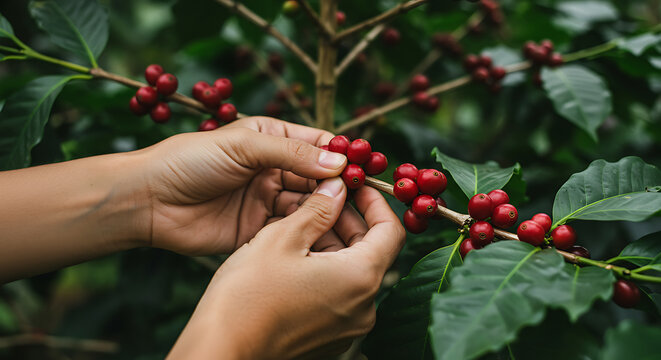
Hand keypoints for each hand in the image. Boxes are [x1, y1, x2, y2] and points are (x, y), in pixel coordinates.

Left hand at [141, 117, 346, 254]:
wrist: (149, 201)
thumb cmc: (191, 161)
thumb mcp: (244, 146)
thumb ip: (293, 153)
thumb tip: (340, 161)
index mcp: (272, 139)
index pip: (319, 144)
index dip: (344, 155)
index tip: (367, 168)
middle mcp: (275, 169)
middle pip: (320, 179)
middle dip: (341, 188)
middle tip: (366, 201)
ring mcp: (268, 201)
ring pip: (310, 206)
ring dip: (329, 212)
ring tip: (352, 221)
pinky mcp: (260, 231)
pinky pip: (293, 231)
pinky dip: (310, 233)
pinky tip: (328, 238)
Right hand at [167, 178, 405, 359]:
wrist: (221, 348)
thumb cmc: (248, 295)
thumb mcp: (283, 237)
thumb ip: (319, 209)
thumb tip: (338, 187)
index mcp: (361, 279)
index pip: (391, 231)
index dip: (376, 202)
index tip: (357, 185)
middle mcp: (364, 308)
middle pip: (371, 251)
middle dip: (349, 220)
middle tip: (323, 198)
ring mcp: (347, 327)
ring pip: (353, 272)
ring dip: (334, 243)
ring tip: (303, 223)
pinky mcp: (329, 337)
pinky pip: (339, 294)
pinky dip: (326, 269)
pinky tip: (297, 255)